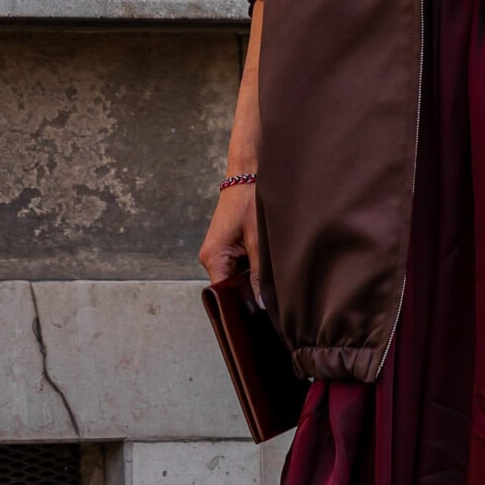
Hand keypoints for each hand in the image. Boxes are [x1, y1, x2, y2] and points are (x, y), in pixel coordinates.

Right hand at [200, 178, 261, 297]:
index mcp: (213, 257)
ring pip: (238, 277)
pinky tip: (268, 266)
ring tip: (272, 280)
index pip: (222, 295)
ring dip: (254, 279)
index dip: (240, 306)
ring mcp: (221, 252)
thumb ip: (259, 274)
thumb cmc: (250, 199)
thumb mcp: (258, 240)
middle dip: (250, 293)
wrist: (249, 171)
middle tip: (272, 299)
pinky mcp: (230, 246)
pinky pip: (241, 266)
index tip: (260, 314)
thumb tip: (261, 303)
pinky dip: (254, 268)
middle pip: (230, 288)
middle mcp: (212, 257)